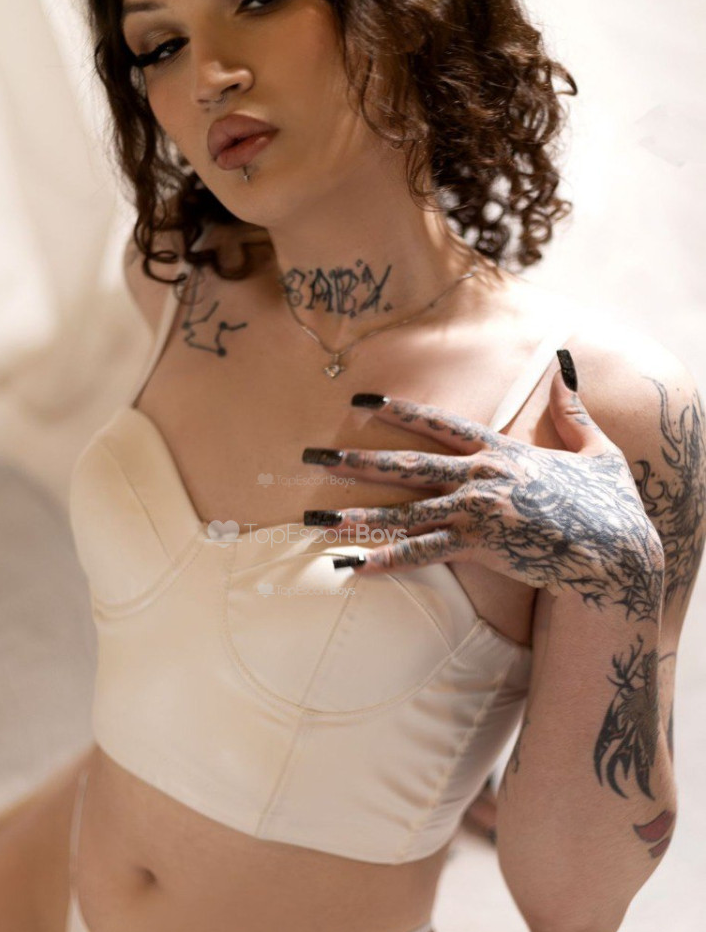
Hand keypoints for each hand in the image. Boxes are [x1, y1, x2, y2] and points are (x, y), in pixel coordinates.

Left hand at [302, 360, 663, 614]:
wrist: (616, 553)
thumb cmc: (610, 508)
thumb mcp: (598, 450)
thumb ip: (574, 410)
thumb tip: (566, 365)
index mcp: (503, 452)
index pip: (441, 424)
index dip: (400, 410)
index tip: (363, 401)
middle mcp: (482, 476)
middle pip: (407, 464)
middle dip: (357, 459)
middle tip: (315, 454)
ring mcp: (478, 511)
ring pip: (404, 511)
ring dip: (357, 514)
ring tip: (316, 516)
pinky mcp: (480, 546)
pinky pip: (422, 554)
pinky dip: (385, 561)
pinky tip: (350, 566)